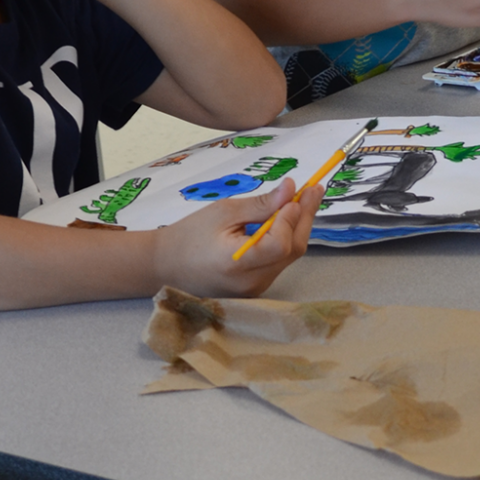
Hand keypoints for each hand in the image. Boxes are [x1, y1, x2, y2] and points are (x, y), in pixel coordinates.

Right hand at [152, 179, 323, 298]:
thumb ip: (260, 205)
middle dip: (305, 218)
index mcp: (238, 264)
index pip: (279, 244)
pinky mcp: (256, 288)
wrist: (166, 265)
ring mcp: (255, 289)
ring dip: (298, 228)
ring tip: (303, 201)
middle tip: (314, 189)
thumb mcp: (223, 213)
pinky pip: (278, 262)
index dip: (291, 218)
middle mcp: (251, 282)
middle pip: (292, 251)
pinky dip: (285, 240)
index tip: (297, 192)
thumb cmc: (189, 235)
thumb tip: (291, 190)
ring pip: (288, 257)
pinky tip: (286, 221)